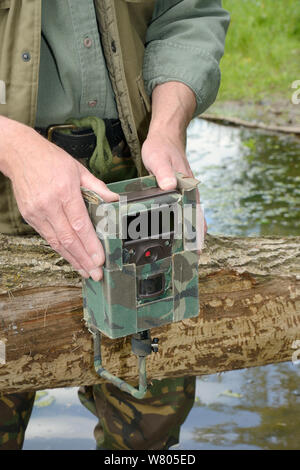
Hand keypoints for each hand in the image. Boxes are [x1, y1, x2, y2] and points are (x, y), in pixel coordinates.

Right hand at [0, 117, 118, 279]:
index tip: (100, 259)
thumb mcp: (78, 169)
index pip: (80, 225)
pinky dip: (61, 250)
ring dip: (73, 259)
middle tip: (96, 274)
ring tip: (86, 272)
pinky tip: (72, 258)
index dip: (90, 245)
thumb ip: (97, 187)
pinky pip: (48, 237)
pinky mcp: (30, 217)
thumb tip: (114, 201)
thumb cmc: (51, 160)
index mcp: (64, 191)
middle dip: (84, 259)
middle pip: (68, 239)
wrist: (20, 154)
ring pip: (57, 242)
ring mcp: (37, 212)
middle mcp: (49, 204)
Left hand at [141, 82, 206, 238]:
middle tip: (189, 261)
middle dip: (194, 241)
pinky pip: (182, 212)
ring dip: (188, 235)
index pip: (197, 216)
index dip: (198, 235)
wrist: (165, 136)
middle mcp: (190, 194)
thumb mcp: (159, 159)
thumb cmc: (161, 148)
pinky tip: (173, 234)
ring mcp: (185, 194)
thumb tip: (170, 186)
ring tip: (182, 253)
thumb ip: (164, 172)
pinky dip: (181, 225)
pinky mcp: (178, 194)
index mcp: (188, 189)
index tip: (197, 252)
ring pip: (190, 218)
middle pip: (196, 222)